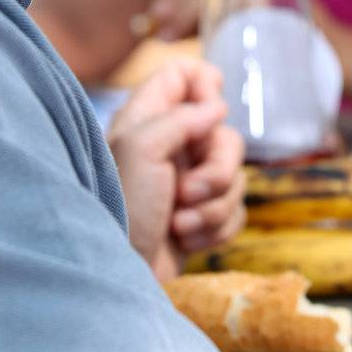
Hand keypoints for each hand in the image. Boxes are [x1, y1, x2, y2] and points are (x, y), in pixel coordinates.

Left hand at [108, 59, 244, 281]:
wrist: (117, 278)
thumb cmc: (119, 209)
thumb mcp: (140, 150)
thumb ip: (180, 117)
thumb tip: (218, 108)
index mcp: (148, 120)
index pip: (185, 74)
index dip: (205, 87)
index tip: (208, 115)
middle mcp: (170, 148)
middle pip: (224, 134)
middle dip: (216, 169)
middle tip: (186, 193)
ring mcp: (187, 185)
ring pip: (234, 177)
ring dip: (212, 206)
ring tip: (179, 226)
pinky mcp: (201, 220)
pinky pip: (235, 211)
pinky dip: (216, 228)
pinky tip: (186, 241)